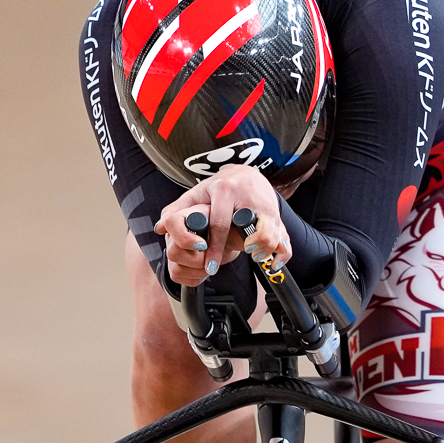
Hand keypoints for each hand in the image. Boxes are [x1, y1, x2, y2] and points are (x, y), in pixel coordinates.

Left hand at [153, 166, 291, 286]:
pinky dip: (282, 254)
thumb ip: (175, 211)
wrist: (246, 175)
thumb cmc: (218, 189)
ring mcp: (266, 206)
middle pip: (255, 230)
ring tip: (253, 257)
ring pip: (273, 234)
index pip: (220, 224)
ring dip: (265, 250)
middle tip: (239, 258)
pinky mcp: (278, 215)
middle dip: (248, 249)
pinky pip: (285, 239)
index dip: (214, 249)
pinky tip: (274, 263)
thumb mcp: (195, 195)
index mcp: (225, 191)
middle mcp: (248, 197)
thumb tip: (158, 228)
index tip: (210, 267)